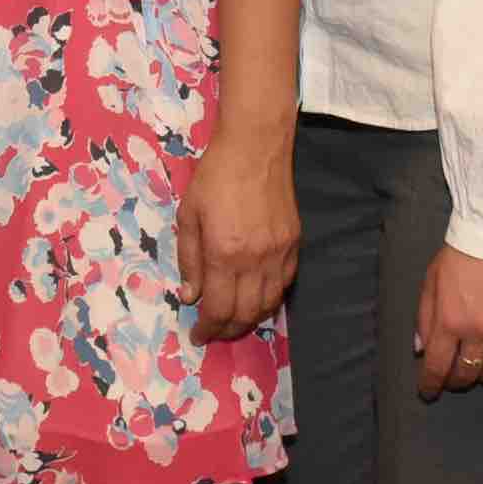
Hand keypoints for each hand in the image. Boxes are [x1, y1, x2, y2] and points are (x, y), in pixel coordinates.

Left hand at [177, 138, 297, 343]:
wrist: (255, 147)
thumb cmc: (214, 177)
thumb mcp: (188, 215)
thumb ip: (189, 260)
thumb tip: (190, 297)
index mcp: (223, 253)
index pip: (218, 308)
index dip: (207, 329)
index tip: (198, 336)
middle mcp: (254, 260)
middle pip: (245, 314)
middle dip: (228, 330)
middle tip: (214, 332)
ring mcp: (279, 253)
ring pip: (269, 304)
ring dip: (250, 319)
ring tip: (234, 320)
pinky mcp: (294, 244)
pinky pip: (284, 284)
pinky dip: (270, 299)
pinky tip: (257, 297)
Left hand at [413, 247, 482, 401]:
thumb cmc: (461, 254)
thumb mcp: (431, 281)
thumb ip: (425, 318)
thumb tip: (420, 348)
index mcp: (449, 322)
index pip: (436, 367)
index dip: (430, 385)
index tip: (429, 392)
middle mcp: (478, 333)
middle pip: (467, 375)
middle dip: (456, 381)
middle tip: (453, 378)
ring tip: (480, 367)